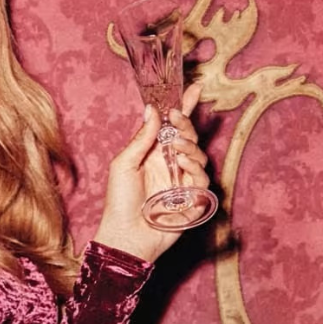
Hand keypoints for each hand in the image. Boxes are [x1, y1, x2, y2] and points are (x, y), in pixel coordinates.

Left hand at [92, 83, 212, 263]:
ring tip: (176, 147)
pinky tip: (182, 165)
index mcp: (153, 153)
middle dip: (186, 124)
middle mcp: (171, 164)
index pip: (173, 126)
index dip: (185, 108)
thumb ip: (142, 138)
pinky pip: (202, 177)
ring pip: (199, 155)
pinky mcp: (194, 197)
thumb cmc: (119, 201)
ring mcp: (183, 180)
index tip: (194, 88)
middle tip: (178, 117)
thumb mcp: (124, 163)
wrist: (126, 235)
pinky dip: (194, 168)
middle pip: (189, 137)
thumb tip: (153, 110)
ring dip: (189, 146)